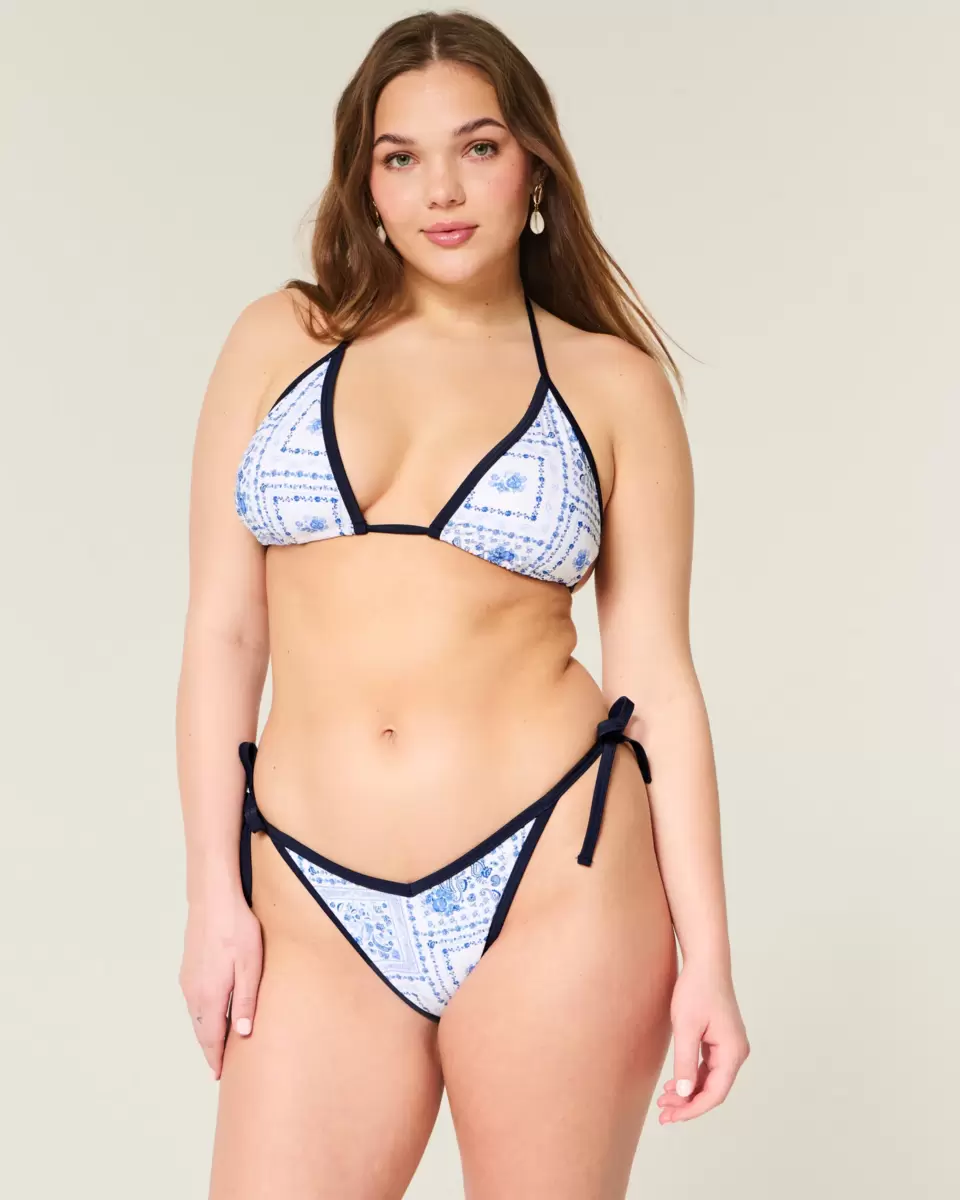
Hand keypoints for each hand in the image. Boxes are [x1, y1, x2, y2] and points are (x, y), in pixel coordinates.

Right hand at [178, 885, 262, 1079]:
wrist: (212, 899)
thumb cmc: (237, 929)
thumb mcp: (250, 965)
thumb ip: (246, 1001)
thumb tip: (243, 1035)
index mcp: (209, 996)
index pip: (212, 1038)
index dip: (216, 1058)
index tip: (220, 1076)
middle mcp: (193, 992)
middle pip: (201, 1031)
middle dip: (210, 1050)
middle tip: (219, 1068)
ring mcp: (188, 980)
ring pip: (195, 1016)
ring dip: (205, 1033)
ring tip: (217, 1046)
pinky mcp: (188, 968)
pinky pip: (193, 1002)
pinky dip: (201, 1016)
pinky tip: (211, 1014)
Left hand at [657, 958, 749, 1122]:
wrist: (705, 962)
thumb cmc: (696, 990)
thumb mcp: (686, 1028)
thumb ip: (685, 1063)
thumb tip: (683, 1094)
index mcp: (733, 1052)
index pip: (715, 1093)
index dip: (693, 1109)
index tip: (672, 1117)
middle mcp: (736, 1052)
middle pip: (713, 1089)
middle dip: (688, 1103)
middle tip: (663, 1114)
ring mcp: (730, 1046)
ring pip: (710, 1080)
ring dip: (688, 1092)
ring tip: (664, 1102)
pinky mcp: (721, 1040)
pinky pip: (708, 1067)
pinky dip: (691, 1077)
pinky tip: (674, 1084)